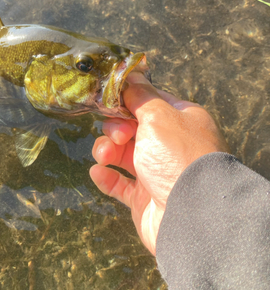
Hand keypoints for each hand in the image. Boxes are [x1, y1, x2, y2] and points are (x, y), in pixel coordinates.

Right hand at [91, 72, 228, 254]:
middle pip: (131, 127)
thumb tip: (130, 75)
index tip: (108, 99)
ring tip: (105, 157)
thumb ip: (141, 96)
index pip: (149, 102)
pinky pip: (119, 184)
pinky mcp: (144, 197)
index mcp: (179, 121)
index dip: (127, 100)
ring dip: (107, 150)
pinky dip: (106, 177)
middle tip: (119, 136)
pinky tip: (99, 172)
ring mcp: (156, 172)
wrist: (191, 214)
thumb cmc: (179, 157)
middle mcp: (169, 145)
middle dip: (116, 128)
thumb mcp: (159, 116)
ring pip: (121, 154)